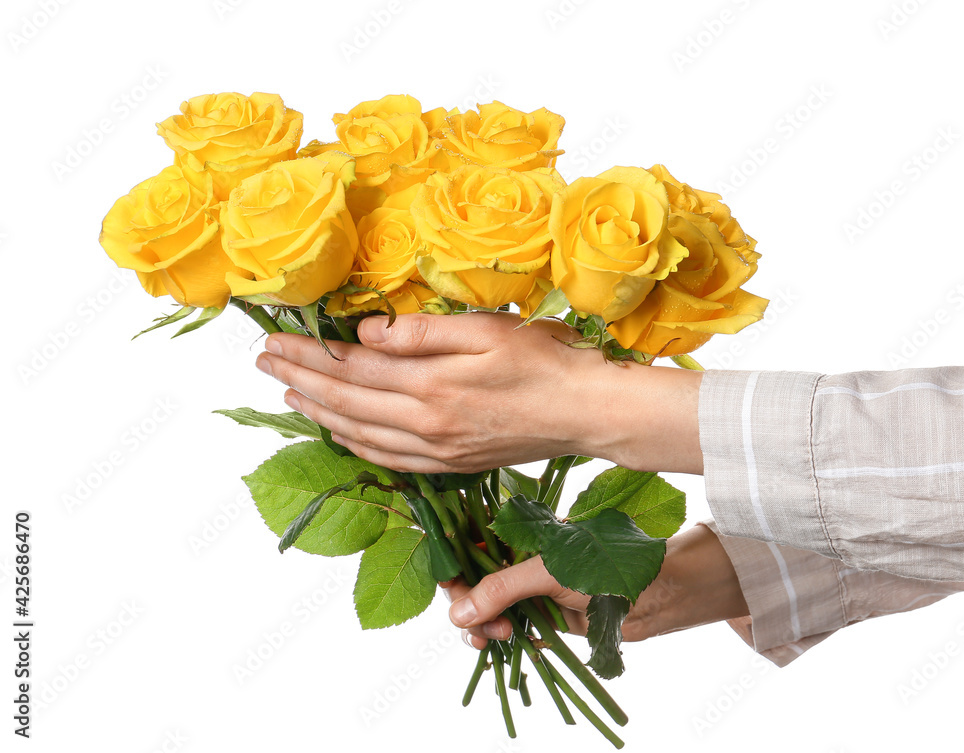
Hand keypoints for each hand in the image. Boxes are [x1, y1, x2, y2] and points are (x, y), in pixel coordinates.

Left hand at [255, 312, 703, 473]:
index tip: (275, 343)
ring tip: (289, 398)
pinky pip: (389, 461)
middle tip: (264, 366)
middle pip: (347, 405)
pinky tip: (341, 435)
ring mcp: (439, 451)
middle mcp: (427, 425)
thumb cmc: (546, 362)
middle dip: (300, 383)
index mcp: (433, 387)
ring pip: (361, 436)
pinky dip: (355, 447)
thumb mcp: (486, 330)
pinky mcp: (453, 464)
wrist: (588, 412)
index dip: (309, 357)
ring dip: (320, 416)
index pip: (352, 371)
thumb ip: (421, 333)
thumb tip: (365, 334)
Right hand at [442, 523, 748, 649]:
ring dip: (482, 627)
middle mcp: (515, 558)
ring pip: (483, 610)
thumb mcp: (547, 572)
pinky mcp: (537, 616)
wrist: (651, 595)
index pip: (468, 547)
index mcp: (515, 533)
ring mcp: (525, 588)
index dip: (454, 568)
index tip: (451, 590)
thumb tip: (458, 614)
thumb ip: (501, 589)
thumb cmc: (603, 566)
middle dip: (469, 606)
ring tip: (500, 637)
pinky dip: (495, 639)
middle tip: (482, 625)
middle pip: (470, 582)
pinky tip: (500, 644)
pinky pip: (502, 629)